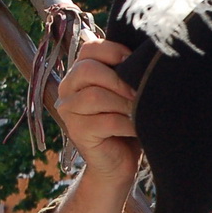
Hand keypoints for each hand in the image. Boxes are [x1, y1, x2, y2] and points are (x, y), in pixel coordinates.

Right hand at [54, 38, 139, 180]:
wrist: (119, 163)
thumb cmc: (126, 123)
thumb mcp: (124, 92)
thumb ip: (124, 72)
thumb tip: (143, 54)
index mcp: (79, 73)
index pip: (89, 48)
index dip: (114, 51)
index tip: (134, 62)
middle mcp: (67, 89)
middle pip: (87, 70)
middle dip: (119, 80)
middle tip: (139, 93)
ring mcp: (69, 111)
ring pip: (95, 97)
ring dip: (124, 104)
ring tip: (140, 112)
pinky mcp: (77, 132)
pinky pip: (105, 122)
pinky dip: (127, 124)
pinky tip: (137, 128)